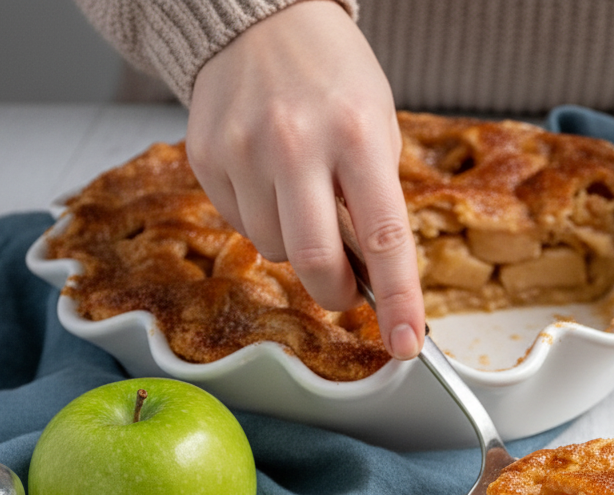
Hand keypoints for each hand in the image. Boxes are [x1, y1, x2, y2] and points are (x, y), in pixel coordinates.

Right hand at [188, 0, 424, 359]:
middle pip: (314, 262)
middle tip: (346, 292)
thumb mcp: (378, 125)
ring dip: (296, 245)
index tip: (407, 343)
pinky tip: (270, 179)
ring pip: (274, 249)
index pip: (385, 239)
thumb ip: (375, 199)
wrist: (260, 19)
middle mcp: (296, 144)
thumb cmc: (332, 78)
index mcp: (358, 135)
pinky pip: (241, 225)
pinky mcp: (205, 157)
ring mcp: (244, 151)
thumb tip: (370, 279)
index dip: (397, 300)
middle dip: (336, 293)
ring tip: (303, 195)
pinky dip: (263, 220)